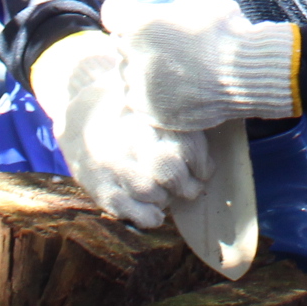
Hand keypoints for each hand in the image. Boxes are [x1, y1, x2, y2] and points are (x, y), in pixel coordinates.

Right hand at [30, 29, 208, 226]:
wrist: (78, 112)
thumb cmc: (130, 103)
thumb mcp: (156, 94)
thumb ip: (185, 100)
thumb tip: (227, 89)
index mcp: (157, 120)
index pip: (196, 156)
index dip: (203, 167)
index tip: (201, 168)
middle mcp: (139, 144)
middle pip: (180, 181)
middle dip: (188, 187)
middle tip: (187, 185)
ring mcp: (119, 168)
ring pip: (159, 199)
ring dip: (166, 199)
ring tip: (164, 191)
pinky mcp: (103, 189)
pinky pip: (136, 214)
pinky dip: (149, 216)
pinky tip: (151, 208)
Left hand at [102, 0, 300, 129]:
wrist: (248, 71)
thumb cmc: (220, 23)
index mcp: (134, 24)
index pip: (115, 9)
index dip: (134, 4)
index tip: (156, 7)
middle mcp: (128, 58)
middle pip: (124, 40)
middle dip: (144, 34)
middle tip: (177, 33)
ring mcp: (139, 89)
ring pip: (133, 69)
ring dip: (149, 63)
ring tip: (184, 59)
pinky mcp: (150, 113)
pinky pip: (144, 98)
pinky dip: (157, 91)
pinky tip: (184, 81)